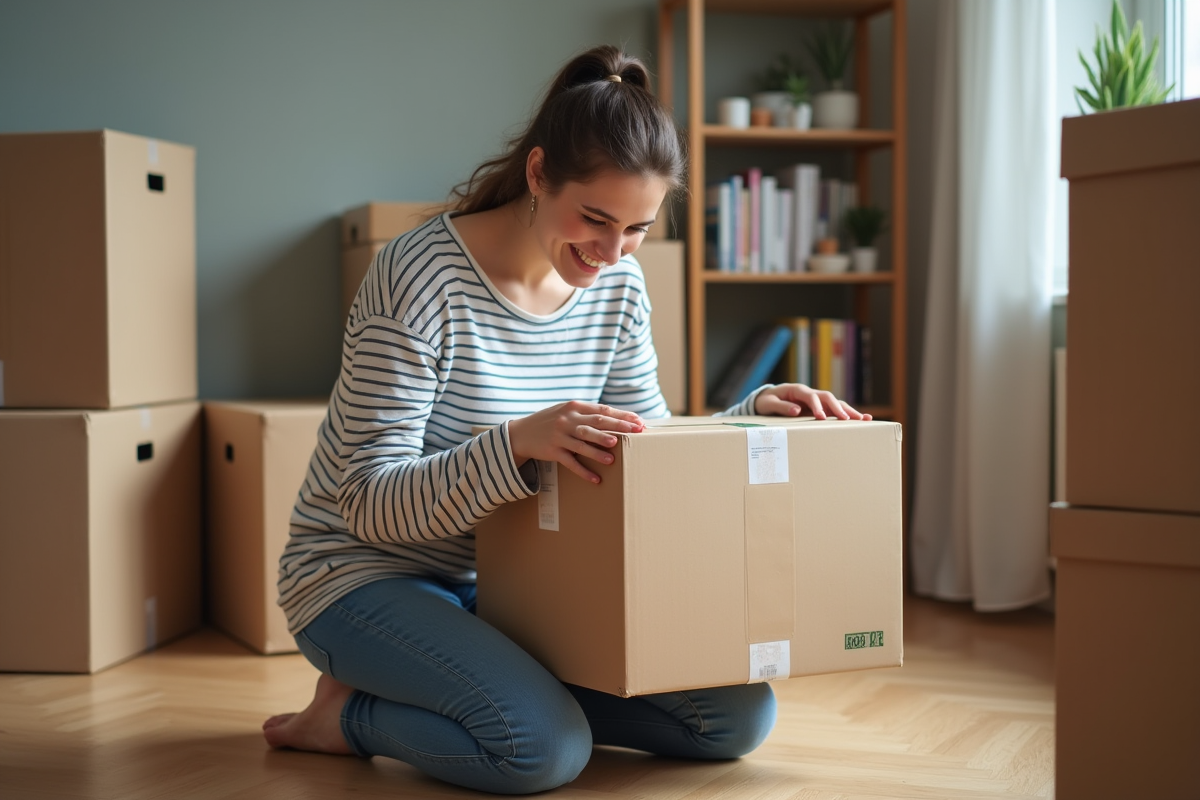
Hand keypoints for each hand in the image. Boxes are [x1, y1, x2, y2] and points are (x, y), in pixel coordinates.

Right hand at [507, 401, 644, 483]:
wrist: (521, 433)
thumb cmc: (551, 421)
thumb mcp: (567, 411)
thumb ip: (588, 413)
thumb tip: (617, 418)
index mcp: (575, 407)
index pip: (602, 410)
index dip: (621, 416)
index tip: (638, 421)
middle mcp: (567, 420)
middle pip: (596, 424)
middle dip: (617, 428)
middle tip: (635, 433)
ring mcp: (559, 436)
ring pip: (582, 443)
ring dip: (598, 450)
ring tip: (613, 457)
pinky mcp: (552, 452)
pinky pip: (570, 463)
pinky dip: (583, 471)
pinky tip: (595, 479)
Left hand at [753, 384, 871, 420]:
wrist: (765, 398)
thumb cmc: (766, 401)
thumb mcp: (768, 403)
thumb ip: (781, 407)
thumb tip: (797, 411)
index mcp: (797, 390)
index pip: (811, 396)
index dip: (817, 406)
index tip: (822, 417)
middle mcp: (809, 393)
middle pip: (828, 398)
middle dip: (839, 408)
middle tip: (849, 419)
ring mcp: (815, 400)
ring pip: (835, 403)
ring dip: (848, 411)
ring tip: (864, 419)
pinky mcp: (818, 407)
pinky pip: (833, 410)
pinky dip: (845, 414)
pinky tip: (859, 420)